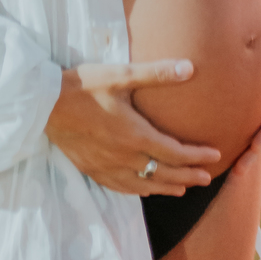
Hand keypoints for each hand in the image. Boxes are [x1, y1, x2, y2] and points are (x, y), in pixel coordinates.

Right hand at [45, 58, 222, 196]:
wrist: (45, 105)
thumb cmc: (84, 86)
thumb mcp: (121, 74)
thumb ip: (156, 73)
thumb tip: (190, 67)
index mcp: (135, 135)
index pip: (175, 152)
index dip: (197, 156)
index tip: (215, 156)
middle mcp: (125, 157)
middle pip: (164, 173)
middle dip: (189, 176)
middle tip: (207, 178)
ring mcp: (108, 167)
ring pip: (144, 185)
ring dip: (167, 187)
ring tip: (183, 189)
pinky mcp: (93, 170)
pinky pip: (122, 188)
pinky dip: (140, 191)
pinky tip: (144, 190)